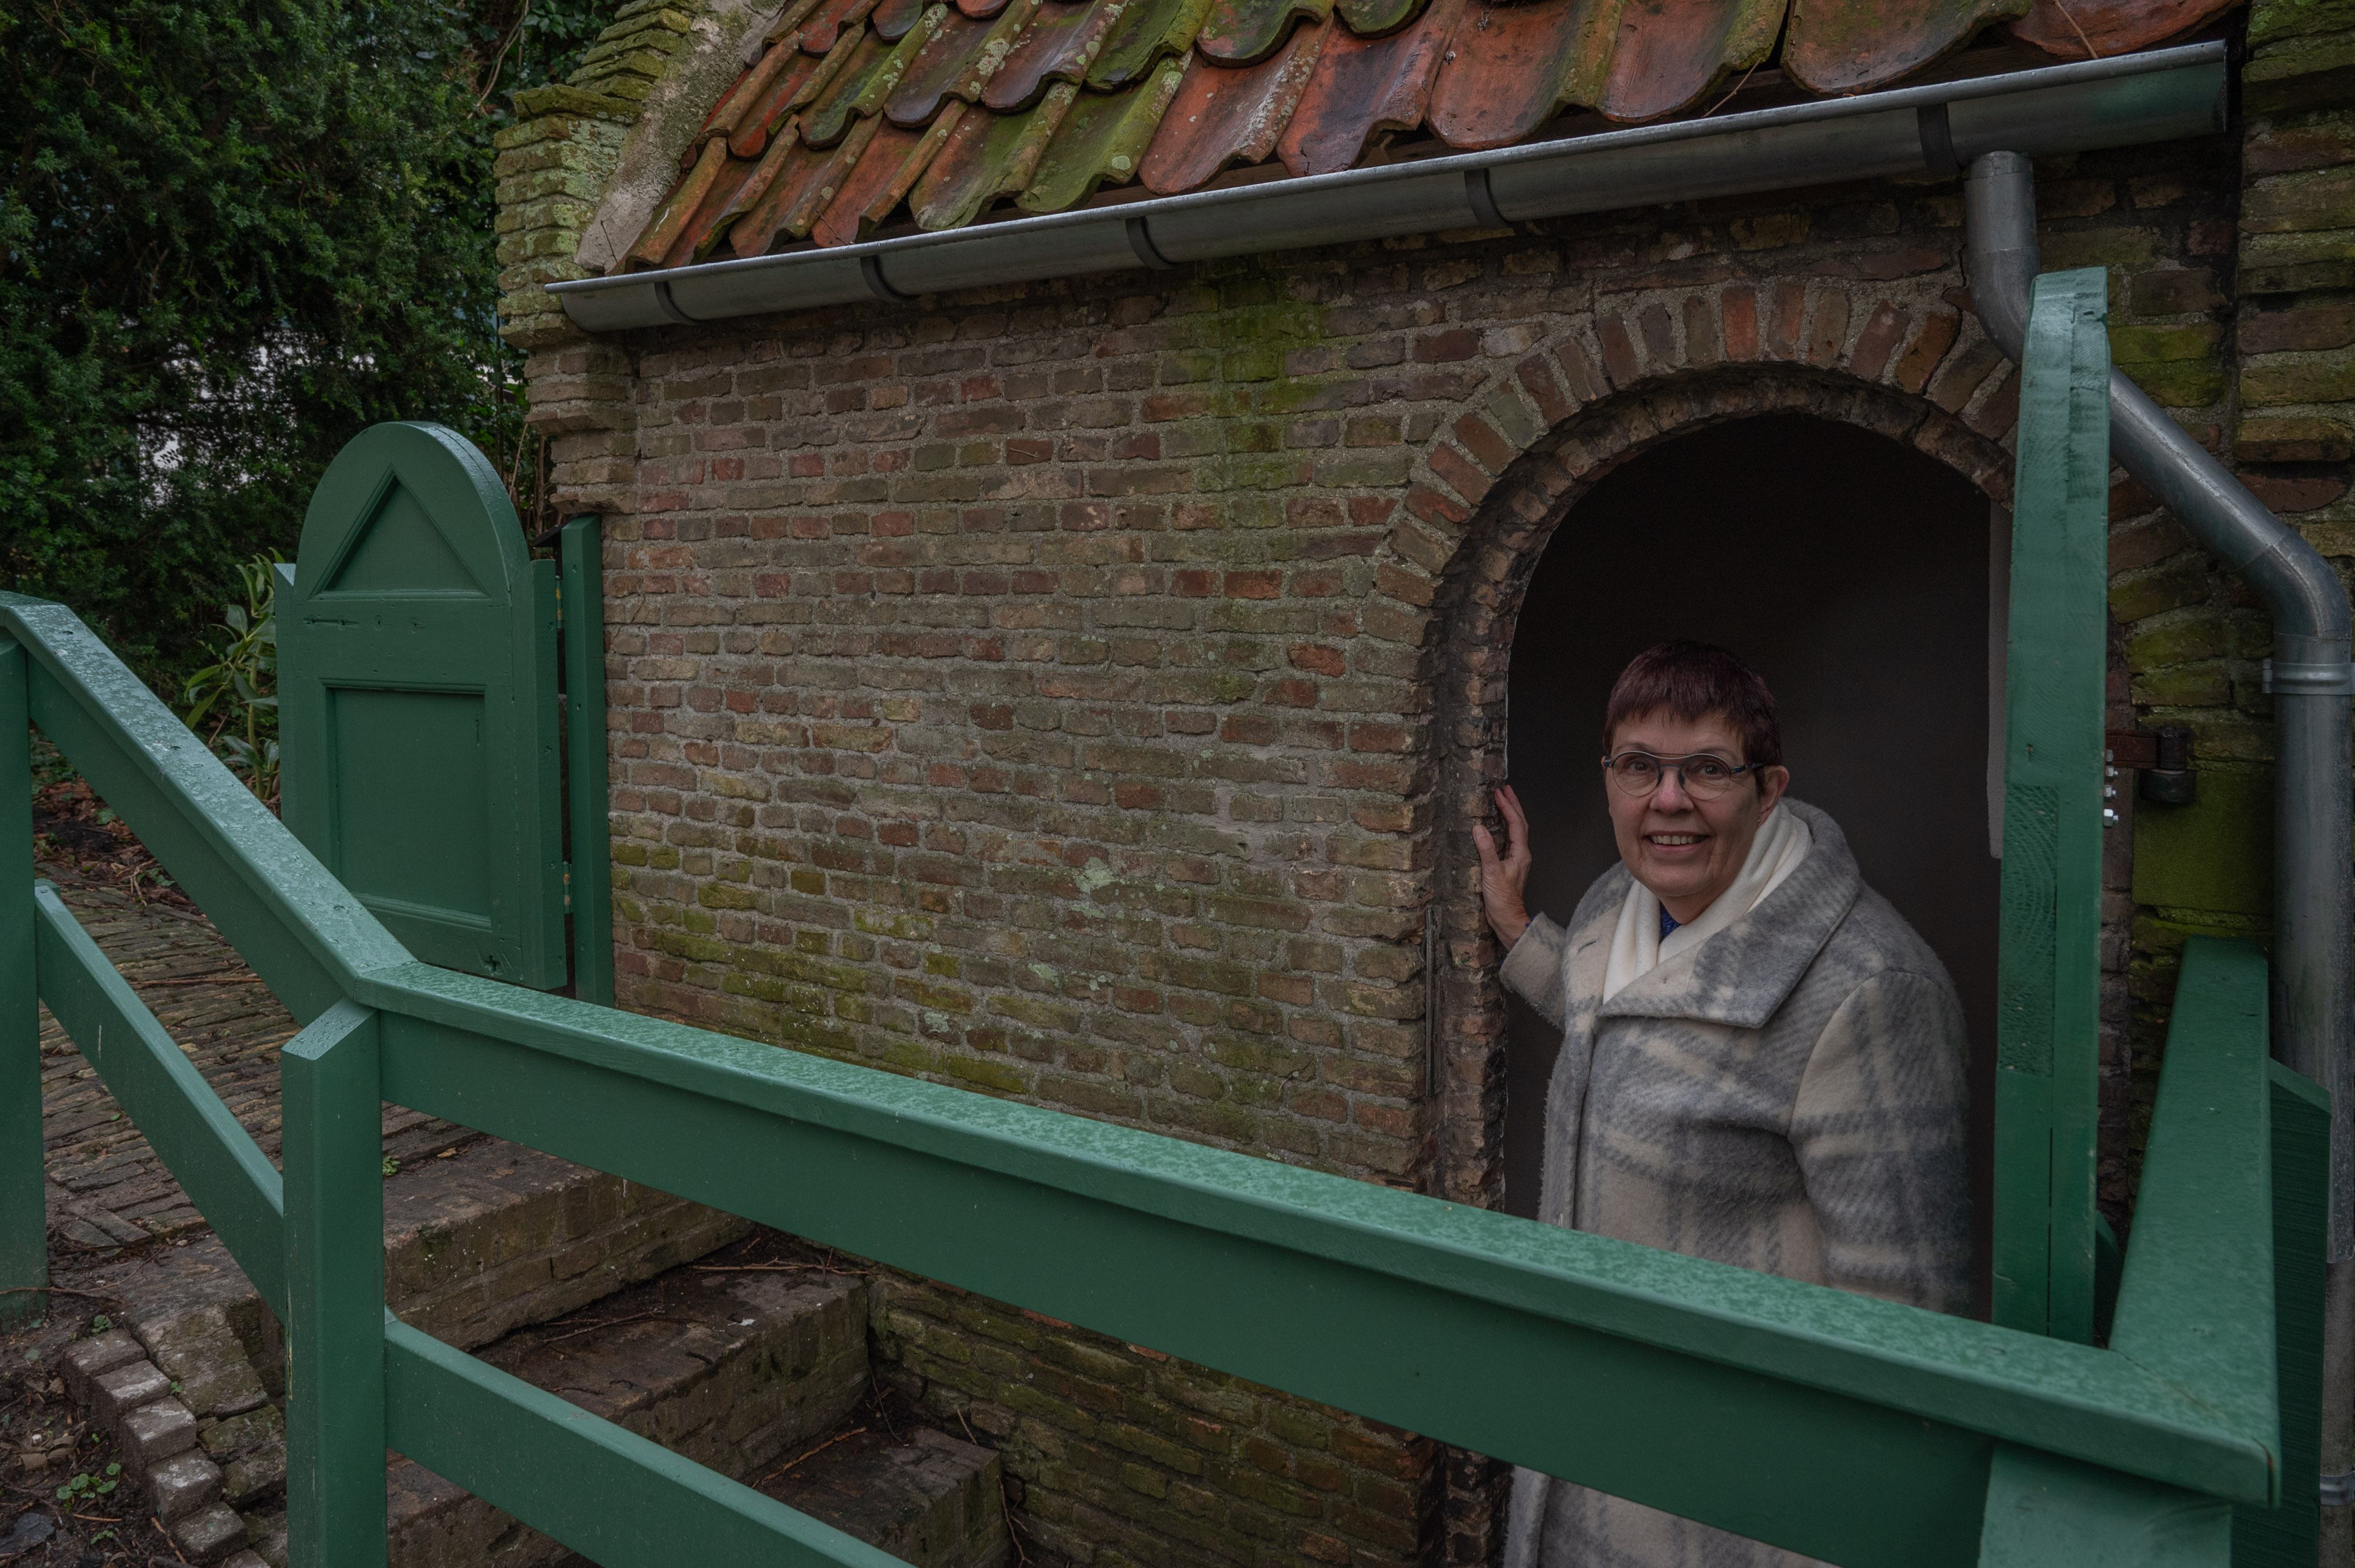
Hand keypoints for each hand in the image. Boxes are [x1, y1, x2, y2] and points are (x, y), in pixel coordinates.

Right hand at [1471, 784, 1532, 947]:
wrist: (1507, 918)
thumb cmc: (1503, 900)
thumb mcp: (1492, 873)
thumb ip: (1486, 850)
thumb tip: (1479, 828)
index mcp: (1521, 853)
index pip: (1516, 824)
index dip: (1508, 807)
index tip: (1499, 793)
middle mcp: (1521, 854)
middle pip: (1520, 824)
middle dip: (1513, 805)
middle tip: (1505, 789)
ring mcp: (1515, 859)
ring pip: (1515, 831)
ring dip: (1509, 815)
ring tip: (1502, 802)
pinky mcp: (1507, 865)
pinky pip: (1507, 840)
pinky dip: (1503, 828)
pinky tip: (1495, 826)